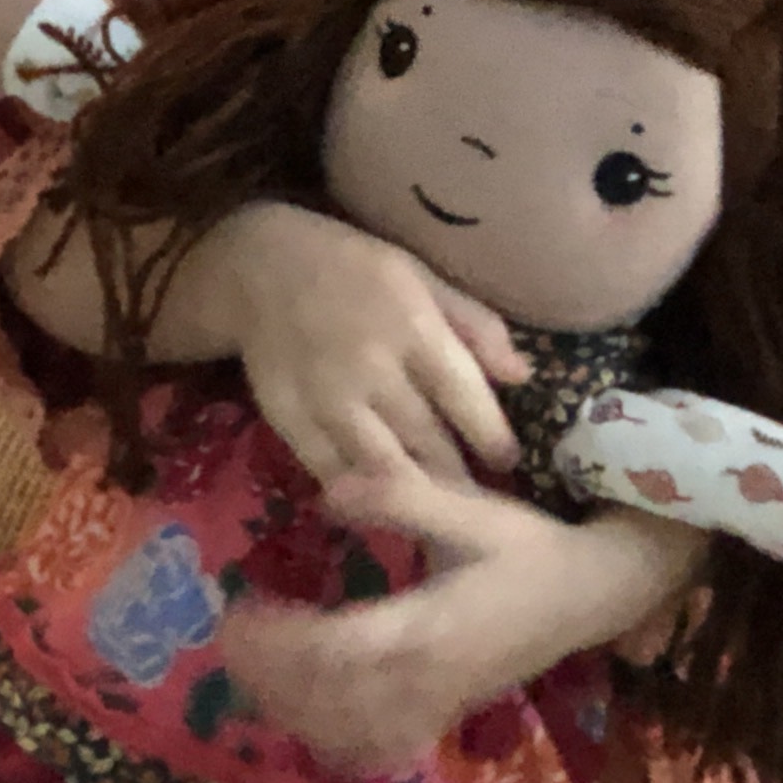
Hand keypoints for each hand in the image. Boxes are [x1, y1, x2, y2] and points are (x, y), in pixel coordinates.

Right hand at [179, 204, 521, 490]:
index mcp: (413, 325)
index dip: (492, 437)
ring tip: (438, 513)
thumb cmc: (355, 269)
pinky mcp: (288, 418)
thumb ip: (475, 326)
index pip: (464, 396)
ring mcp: (326, 396)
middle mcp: (371, 366)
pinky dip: (358, 494)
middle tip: (481, 503)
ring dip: (416, 496)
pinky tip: (379, 506)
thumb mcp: (422, 278)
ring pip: (381, 466)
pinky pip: (331, 470)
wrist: (260, 269)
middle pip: (427, 440)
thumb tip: (523, 376)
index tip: (507, 460)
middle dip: (459, 478)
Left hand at [228, 457, 700, 773]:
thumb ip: (399, 498)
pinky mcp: (443, 715)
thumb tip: (327, 493)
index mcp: (427, 627)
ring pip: (346, 730)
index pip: (335, 649)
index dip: (278, 641)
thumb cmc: (529, 548)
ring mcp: (435, 704)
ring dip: (291, 708)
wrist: (593, 595)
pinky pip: (378, 746)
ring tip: (253, 672)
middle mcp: (426, 678)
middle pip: (328, 699)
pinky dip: (334, 739)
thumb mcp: (470, 509)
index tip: (239, 611)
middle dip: (269, 675)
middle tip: (230, 638)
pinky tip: (305, 717)